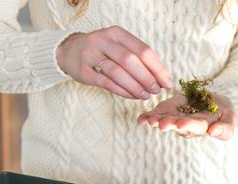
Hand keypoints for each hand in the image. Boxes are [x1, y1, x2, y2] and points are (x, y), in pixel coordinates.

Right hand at [56, 25, 172, 99]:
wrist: (70, 51)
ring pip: (118, 72)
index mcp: (117, 33)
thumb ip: (138, 58)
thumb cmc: (103, 51)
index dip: (158, 68)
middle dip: (147, 78)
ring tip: (146, 95)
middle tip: (156, 90)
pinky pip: (107, 83)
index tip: (167, 82)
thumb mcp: (119, 46)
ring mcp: (91, 55)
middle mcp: (103, 41)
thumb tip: (162, 77)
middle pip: (130, 60)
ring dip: (135, 86)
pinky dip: (123, 91)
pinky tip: (133, 96)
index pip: (143, 50)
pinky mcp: (84, 71)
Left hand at [137, 93, 236, 140]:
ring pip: (165, 122)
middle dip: (169, 124)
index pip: (195, 126)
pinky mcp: (167, 113)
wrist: (213, 103)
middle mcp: (187, 127)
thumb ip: (225, 128)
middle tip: (162, 124)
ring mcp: (175, 121)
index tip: (181, 123)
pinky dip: (148, 118)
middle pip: (177, 125)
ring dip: (156, 121)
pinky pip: (157, 116)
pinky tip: (141, 119)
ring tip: (149, 121)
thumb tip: (214, 132)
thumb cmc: (224, 113)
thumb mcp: (230, 118)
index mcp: (203, 127)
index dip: (188, 124)